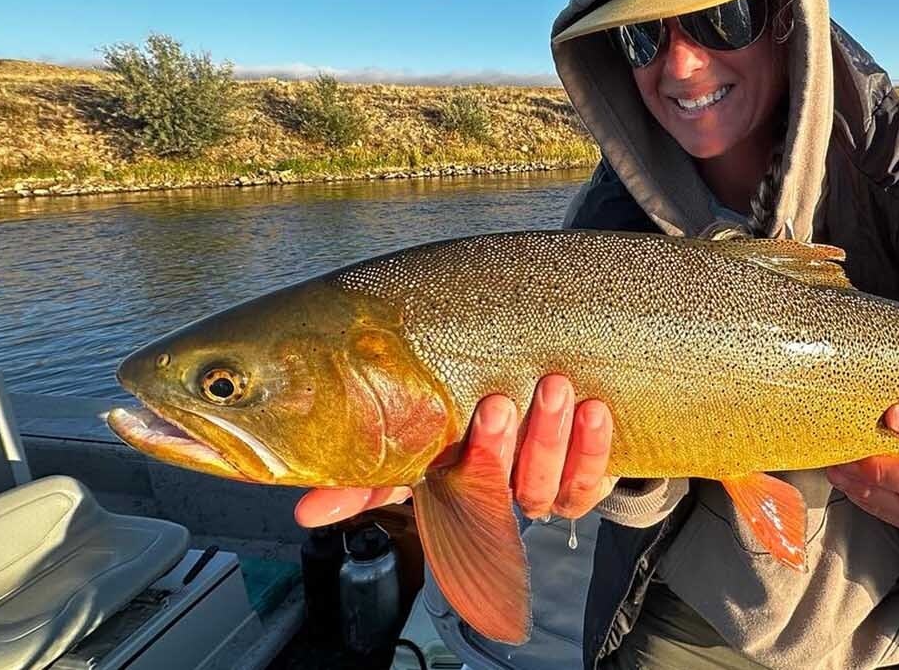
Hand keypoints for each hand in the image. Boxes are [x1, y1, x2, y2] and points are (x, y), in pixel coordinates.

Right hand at [294, 374, 615, 527]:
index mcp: (450, 482)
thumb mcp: (435, 425)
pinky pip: (591, 476)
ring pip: (544, 483)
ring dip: (550, 437)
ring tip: (555, 388)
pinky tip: (594, 410)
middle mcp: (494, 492)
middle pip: (491, 487)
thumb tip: (304, 510)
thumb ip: (378, 461)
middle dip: (494, 450)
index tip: (373, 477)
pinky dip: (593, 446)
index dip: (378, 492)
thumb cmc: (484, 410)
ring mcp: (540, 488)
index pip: (403, 492)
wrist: (568, 392)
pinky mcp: (585, 481)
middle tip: (496, 404)